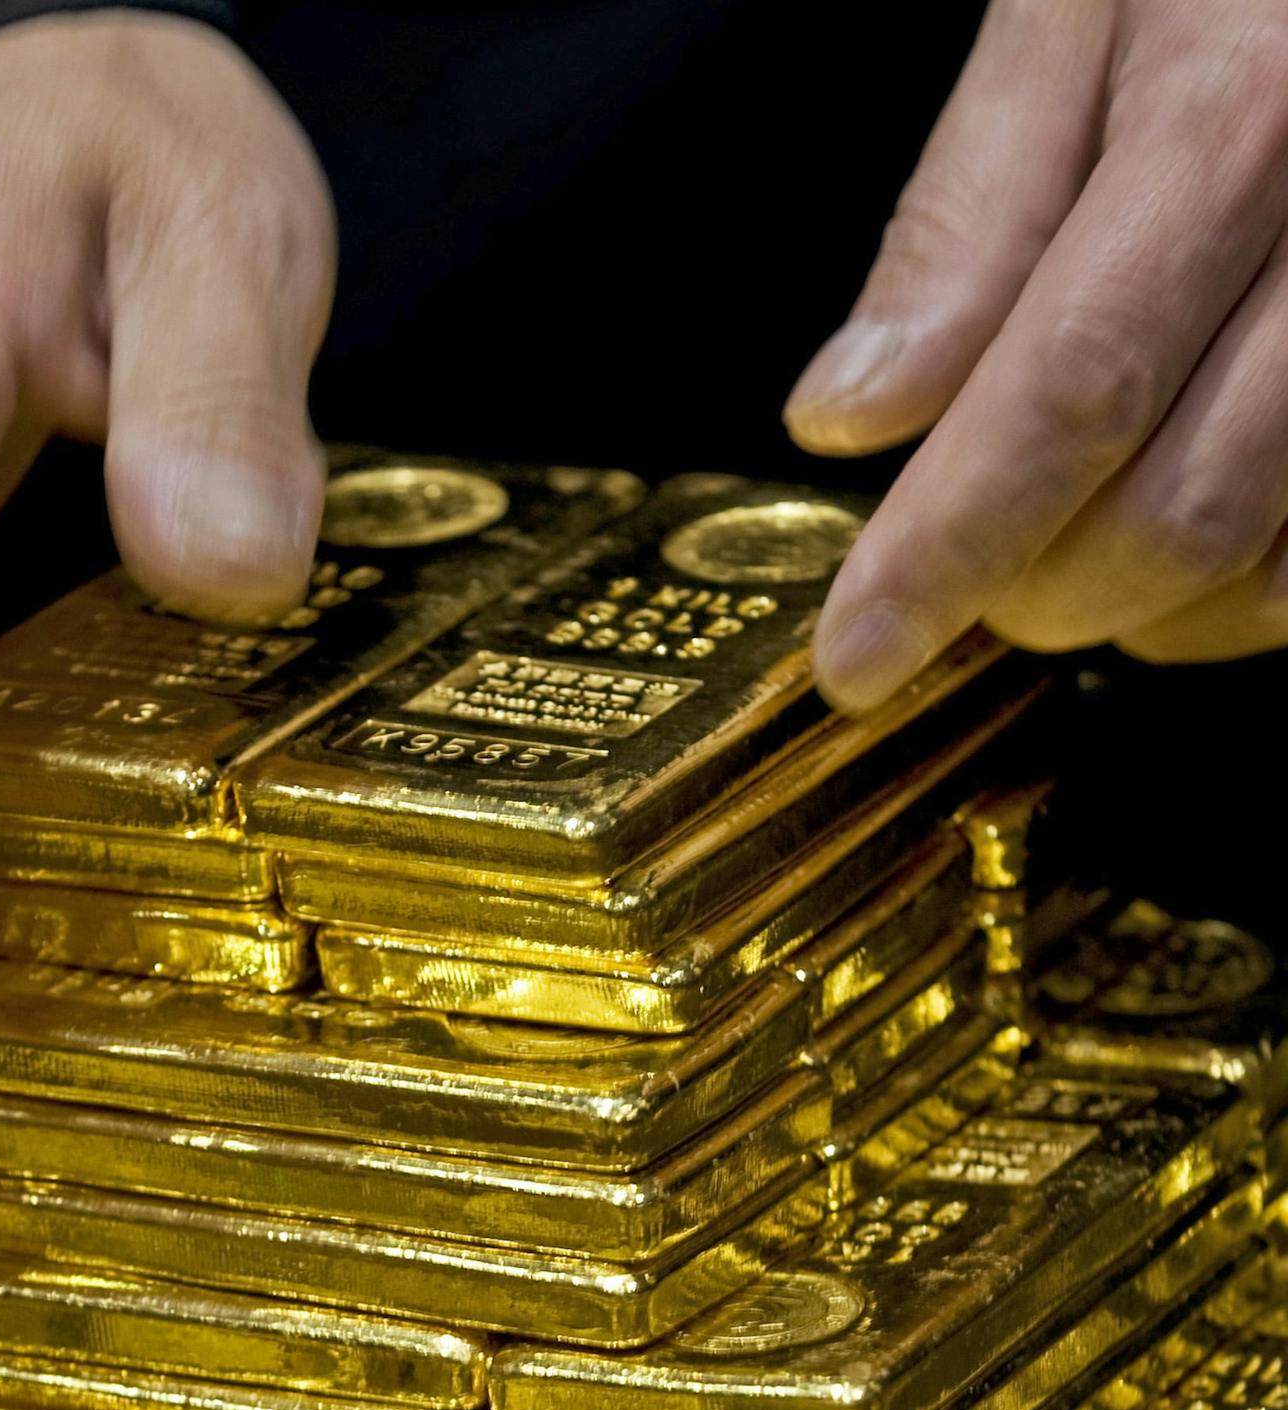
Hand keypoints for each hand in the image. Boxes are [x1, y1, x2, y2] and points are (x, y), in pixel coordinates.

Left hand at [788, 0, 1287, 703]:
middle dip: (1032, 590)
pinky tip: (1182, 530)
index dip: (948, 552)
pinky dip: (1237, 592)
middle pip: (1175, 512)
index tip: (856, 658)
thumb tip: (849, 414)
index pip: (1068, 394)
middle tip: (962, 567)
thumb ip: (967, 214)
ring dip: (1134, 609)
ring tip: (1063, 540)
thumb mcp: (1076, 7)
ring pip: (1268, 568)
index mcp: (1244, 116)